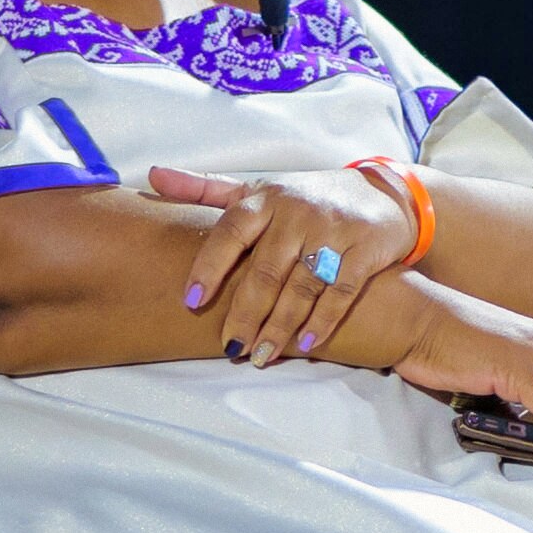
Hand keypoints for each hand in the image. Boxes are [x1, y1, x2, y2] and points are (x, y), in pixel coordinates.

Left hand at [147, 160, 417, 365]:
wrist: (379, 194)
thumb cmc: (304, 198)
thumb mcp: (258, 189)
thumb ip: (205, 188)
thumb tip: (152, 176)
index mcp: (266, 199)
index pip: (230, 232)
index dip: (209, 267)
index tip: (191, 301)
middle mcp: (297, 213)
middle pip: (265, 271)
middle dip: (246, 314)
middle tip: (231, 348)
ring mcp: (333, 232)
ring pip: (302, 287)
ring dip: (280, 327)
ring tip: (261, 356)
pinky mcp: (365, 250)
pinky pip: (341, 293)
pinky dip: (323, 321)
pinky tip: (306, 344)